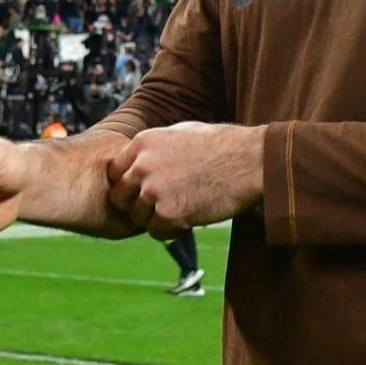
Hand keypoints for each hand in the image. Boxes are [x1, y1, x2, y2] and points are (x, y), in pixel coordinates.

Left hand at [106, 122, 264, 238]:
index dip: (127, 185)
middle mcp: (142, 166)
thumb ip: (155, 148)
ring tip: (181, 211)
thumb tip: (141, 160)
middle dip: (136, 205)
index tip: (142, 191)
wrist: (251, 160)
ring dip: (156, 219)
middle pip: (120, 198)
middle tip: (158, 207)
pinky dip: (171, 231)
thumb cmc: (224, 144)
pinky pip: (156, 232)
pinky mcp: (170, 213)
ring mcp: (154, 191)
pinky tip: (190, 220)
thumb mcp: (181, 132)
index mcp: (143, 142)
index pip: (114, 172)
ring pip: (138, 217)